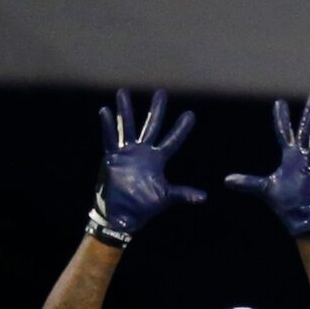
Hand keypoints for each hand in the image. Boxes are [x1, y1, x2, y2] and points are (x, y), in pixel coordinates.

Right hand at [88, 88, 204, 245]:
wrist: (122, 216)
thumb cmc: (143, 208)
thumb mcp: (165, 197)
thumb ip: (183, 194)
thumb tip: (204, 197)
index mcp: (157, 160)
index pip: (172, 140)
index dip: (181, 129)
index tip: (190, 114)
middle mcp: (143, 152)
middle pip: (152, 125)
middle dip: (157, 109)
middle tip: (161, 92)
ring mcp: (127, 153)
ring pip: (127, 127)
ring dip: (125, 111)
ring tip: (123, 92)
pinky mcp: (112, 158)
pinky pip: (110, 139)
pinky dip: (108, 127)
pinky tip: (105, 112)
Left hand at [225, 91, 309, 236]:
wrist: (299, 219)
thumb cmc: (286, 204)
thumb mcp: (263, 189)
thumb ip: (247, 182)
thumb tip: (226, 180)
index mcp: (290, 157)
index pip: (284, 132)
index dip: (281, 118)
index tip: (279, 102)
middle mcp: (300, 156)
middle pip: (303, 128)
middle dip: (309, 111)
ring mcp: (308, 161)